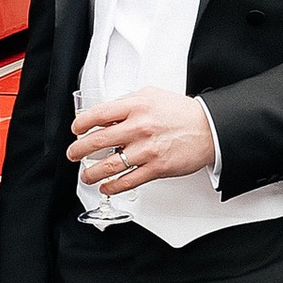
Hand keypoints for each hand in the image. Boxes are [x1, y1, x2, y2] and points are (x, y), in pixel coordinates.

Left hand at [68, 88, 215, 195]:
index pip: (98, 114)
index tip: (76, 129)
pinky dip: (112, 186)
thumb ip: (128, 102)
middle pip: (98, 141)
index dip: (81, 124)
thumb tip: (107, 112)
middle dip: (79, 150)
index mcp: (136, 106)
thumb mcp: (152, 95)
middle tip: (73, 154)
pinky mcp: (156, 168)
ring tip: (86, 175)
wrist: (208, 129)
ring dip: (92, 173)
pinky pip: (128, 180)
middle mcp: (139, 127)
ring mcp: (147, 149)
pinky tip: (106, 186)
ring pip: (109, 165)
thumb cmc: (182, 113)